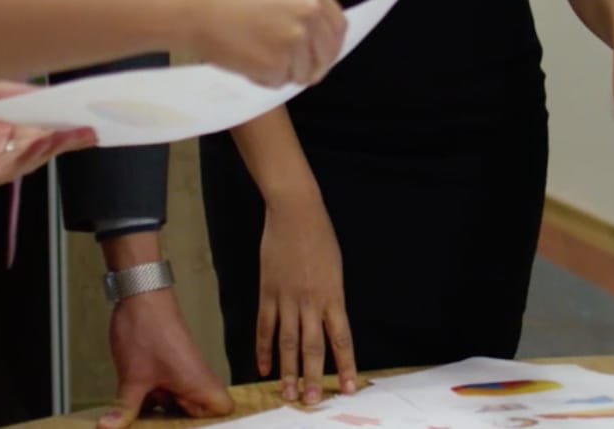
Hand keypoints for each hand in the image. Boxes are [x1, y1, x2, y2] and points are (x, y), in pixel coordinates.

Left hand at [0, 80, 93, 190]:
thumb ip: (28, 97)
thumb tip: (62, 97)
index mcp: (5, 130)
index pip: (44, 130)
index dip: (69, 126)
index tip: (94, 117)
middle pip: (42, 148)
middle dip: (69, 138)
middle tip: (95, 127)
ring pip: (28, 160)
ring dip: (54, 147)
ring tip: (77, 132)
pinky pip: (6, 169)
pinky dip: (27, 155)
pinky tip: (42, 140)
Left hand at [98, 287, 233, 428]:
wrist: (139, 297)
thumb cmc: (147, 329)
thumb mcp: (132, 379)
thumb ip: (125, 409)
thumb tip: (109, 428)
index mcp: (198, 383)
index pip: (223, 409)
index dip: (210, 422)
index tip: (184, 426)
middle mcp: (195, 379)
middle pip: (198, 412)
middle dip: (178, 422)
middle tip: (157, 425)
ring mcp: (181, 373)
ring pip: (178, 403)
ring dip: (162, 412)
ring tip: (141, 419)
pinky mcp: (168, 368)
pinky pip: (165, 392)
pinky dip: (153, 400)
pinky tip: (134, 404)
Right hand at [191, 0, 347, 87]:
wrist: (193, 6)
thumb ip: (299, 11)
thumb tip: (315, 45)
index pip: (338, 27)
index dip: (328, 47)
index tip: (318, 58)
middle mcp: (310, 11)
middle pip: (327, 55)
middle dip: (309, 67)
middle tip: (284, 68)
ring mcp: (297, 37)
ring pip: (302, 73)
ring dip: (280, 72)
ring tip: (251, 52)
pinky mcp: (279, 62)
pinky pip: (278, 83)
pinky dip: (261, 79)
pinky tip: (242, 59)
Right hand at [256, 193, 356, 402]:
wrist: (296, 213)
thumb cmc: (321, 237)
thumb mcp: (335, 269)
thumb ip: (332, 300)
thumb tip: (330, 325)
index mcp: (333, 296)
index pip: (341, 339)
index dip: (346, 365)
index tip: (349, 388)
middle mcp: (311, 302)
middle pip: (312, 347)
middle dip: (313, 377)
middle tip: (311, 401)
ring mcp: (287, 298)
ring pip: (287, 342)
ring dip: (288, 371)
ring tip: (289, 394)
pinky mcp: (267, 292)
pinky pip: (265, 327)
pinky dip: (263, 349)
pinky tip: (263, 368)